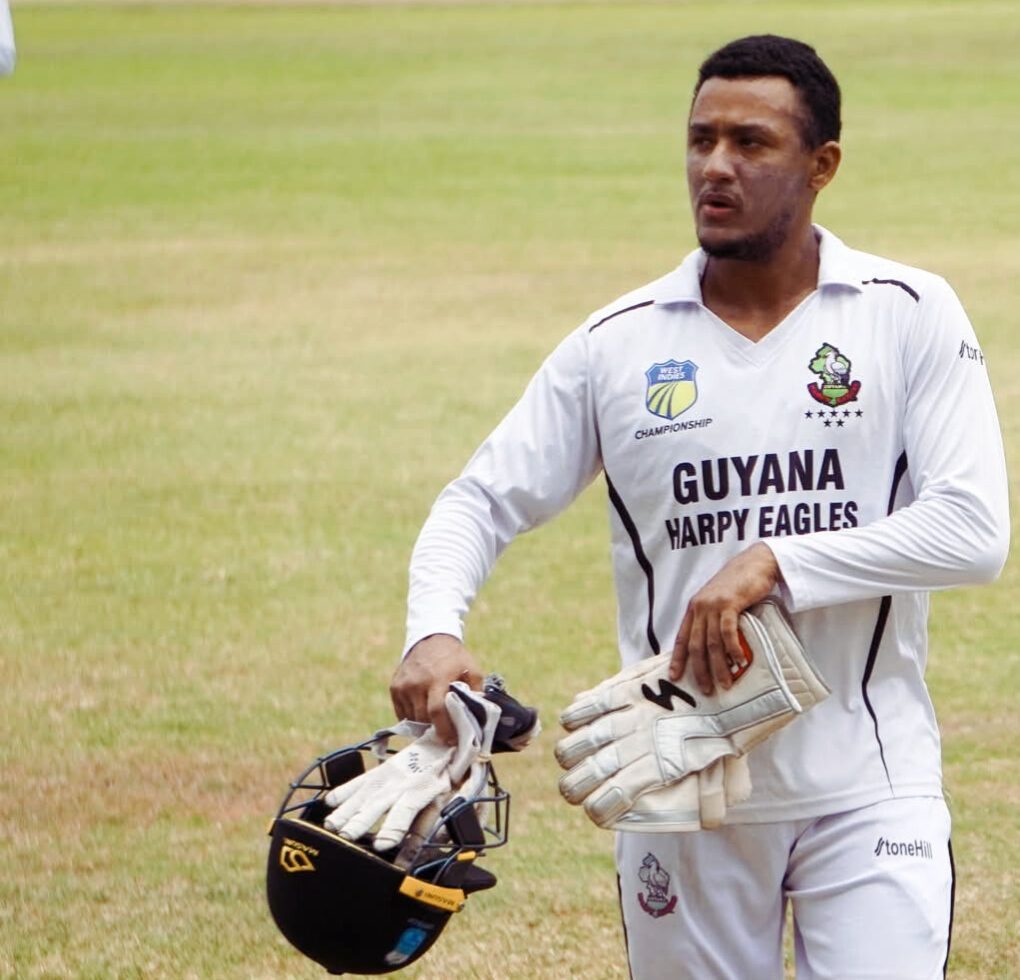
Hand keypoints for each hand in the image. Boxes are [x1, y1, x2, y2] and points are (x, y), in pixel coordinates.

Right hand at [390, 634, 483, 743]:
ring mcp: (403, 686)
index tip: (451, 740)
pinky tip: (424, 710)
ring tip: (436, 721)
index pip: (437, 711)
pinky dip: (413, 716)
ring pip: (412, 718)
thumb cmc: (454, 657)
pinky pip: (403, 712)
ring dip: (424, 723)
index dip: (444, 730)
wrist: (430, 638)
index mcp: (437, 679)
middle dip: (435, 729)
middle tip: (446, 733)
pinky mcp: (394, 687)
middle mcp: (417, 683)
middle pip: (424, 719)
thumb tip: (480, 718)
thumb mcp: (472, 669)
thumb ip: (477, 692)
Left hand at [670, 543, 779, 694]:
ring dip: (719, 666)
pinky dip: (732, 649)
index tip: (674, 676)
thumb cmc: (739, 584)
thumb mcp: (719, 601)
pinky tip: (739, 662)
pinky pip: (728, 631)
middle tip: (707, 690)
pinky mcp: (729, 603)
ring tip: (725, 683)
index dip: (678, 658)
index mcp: (694, 608)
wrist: (755, 562)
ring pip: (712, 643)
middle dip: (700, 670)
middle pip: (696, 645)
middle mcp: (700, 607)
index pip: (682, 638)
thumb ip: (713, 619)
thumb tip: (714, 647)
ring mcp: (713, 605)